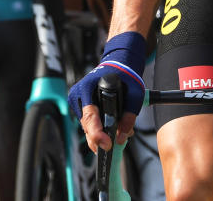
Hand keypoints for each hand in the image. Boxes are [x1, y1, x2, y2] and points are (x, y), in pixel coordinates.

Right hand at [69, 32, 145, 152]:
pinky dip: (98, 128)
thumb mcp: (135, 93)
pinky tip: (110, 133)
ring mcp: (77, 101)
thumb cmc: (126, 76)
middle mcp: (78, 95)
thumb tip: (123, 137)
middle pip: (86, 124)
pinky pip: (88, 122)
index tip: (107, 144)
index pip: (90, 116)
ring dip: (100, 134)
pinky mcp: (80, 106)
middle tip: (112, 147)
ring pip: (86, 126)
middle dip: (99, 138)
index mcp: (88, 87)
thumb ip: (130, 115)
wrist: (119, 64)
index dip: (97, 133)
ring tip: (117, 139)